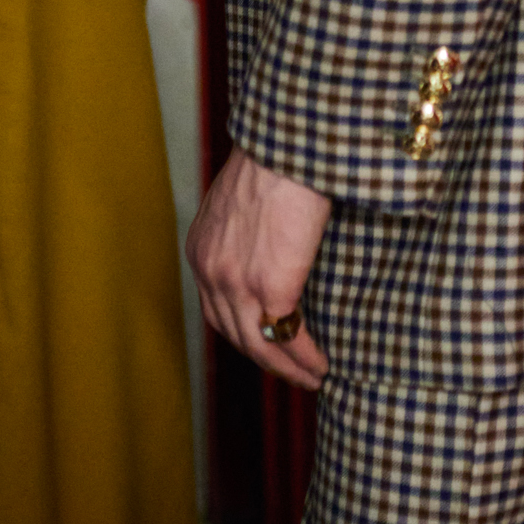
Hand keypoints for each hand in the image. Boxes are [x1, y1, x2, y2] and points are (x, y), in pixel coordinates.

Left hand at [187, 146, 331, 391]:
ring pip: (258, 345)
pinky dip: (305, 358)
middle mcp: (211, 272)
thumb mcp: (242, 197)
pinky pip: (288, 337)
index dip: (242, 332)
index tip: (266, 344)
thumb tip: (270, 239)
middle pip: (234, 334)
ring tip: (310, 378)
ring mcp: (238, 284)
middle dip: (263, 358)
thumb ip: (245, 228)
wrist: (287, 144)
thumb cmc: (276, 158)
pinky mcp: (272, 287)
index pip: (216, 308)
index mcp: (202, 249)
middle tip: (289, 371)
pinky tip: (321, 364)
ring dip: (286, 369)